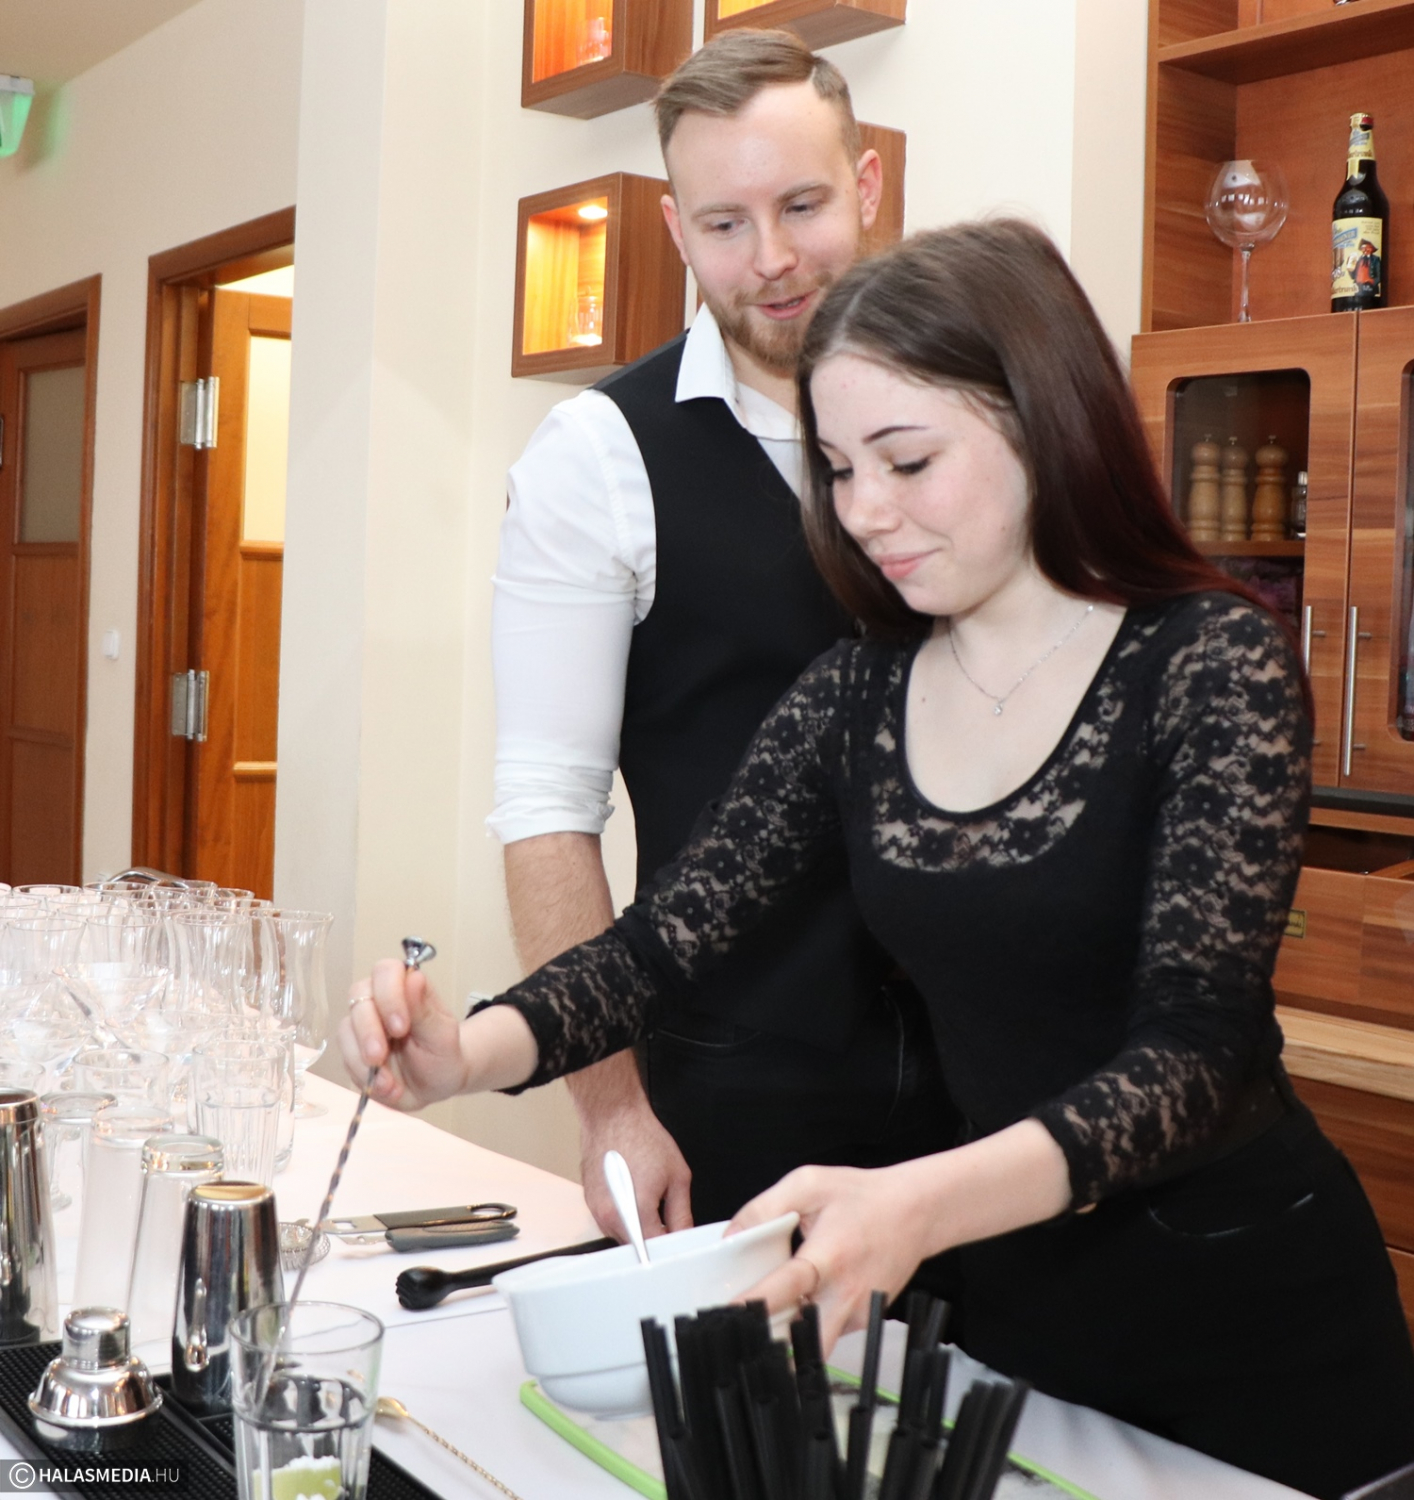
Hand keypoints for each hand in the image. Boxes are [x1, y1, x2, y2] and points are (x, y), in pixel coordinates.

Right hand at [339, 959, 468, 1109]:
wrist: (435, 1085)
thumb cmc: (442, 1054)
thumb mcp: (442, 1036)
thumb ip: (425, 1010)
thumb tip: (414, 977)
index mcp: (405, 986)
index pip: (386, 971)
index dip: (388, 996)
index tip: (401, 1027)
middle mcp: (379, 999)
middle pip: (358, 998)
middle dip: (369, 1031)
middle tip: (380, 1057)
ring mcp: (362, 1023)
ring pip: (346, 1028)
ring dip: (362, 1059)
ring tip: (388, 1084)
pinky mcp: (352, 1048)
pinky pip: (345, 1056)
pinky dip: (362, 1075)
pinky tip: (385, 1087)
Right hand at [579, 1094, 693, 1240]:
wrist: (612, 1115)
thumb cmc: (641, 1137)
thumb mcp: (677, 1176)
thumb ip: (682, 1213)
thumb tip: (683, 1235)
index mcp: (636, 1212)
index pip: (655, 1250)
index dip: (669, 1246)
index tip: (676, 1240)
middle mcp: (612, 1217)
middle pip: (636, 1246)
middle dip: (652, 1236)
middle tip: (665, 1215)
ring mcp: (596, 1211)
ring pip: (621, 1236)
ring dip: (635, 1227)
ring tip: (645, 1197)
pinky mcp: (589, 1203)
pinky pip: (608, 1221)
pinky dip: (622, 1215)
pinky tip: (631, 1192)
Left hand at [729, 1162, 934, 1352]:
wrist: (915, 1211)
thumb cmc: (861, 1196)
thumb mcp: (809, 1184)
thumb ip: (765, 1207)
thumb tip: (731, 1236)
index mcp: (829, 1256)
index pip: (785, 1289)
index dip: (753, 1304)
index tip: (726, 1317)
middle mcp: (845, 1293)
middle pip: (803, 1342)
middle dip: (771, 1345)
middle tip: (740, 1338)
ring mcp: (857, 1313)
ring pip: (814, 1343)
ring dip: (787, 1339)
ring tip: (762, 1322)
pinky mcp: (864, 1321)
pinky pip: (827, 1332)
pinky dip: (808, 1326)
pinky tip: (799, 1304)